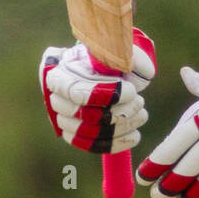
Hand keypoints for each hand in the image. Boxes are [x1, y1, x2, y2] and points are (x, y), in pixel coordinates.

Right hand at [39, 28, 156, 154]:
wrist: (104, 72)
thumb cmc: (109, 60)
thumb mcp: (116, 51)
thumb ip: (124, 56)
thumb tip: (131, 68)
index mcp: (60, 74)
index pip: (76, 90)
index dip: (105, 94)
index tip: (132, 91)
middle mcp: (56, 98)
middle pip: (83, 114)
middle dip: (118, 111)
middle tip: (140, 101)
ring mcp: (63, 119)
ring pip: (89, 132)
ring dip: (121, 126)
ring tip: (142, 115)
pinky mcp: (75, 135)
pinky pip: (93, 146)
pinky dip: (116, 143)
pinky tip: (135, 135)